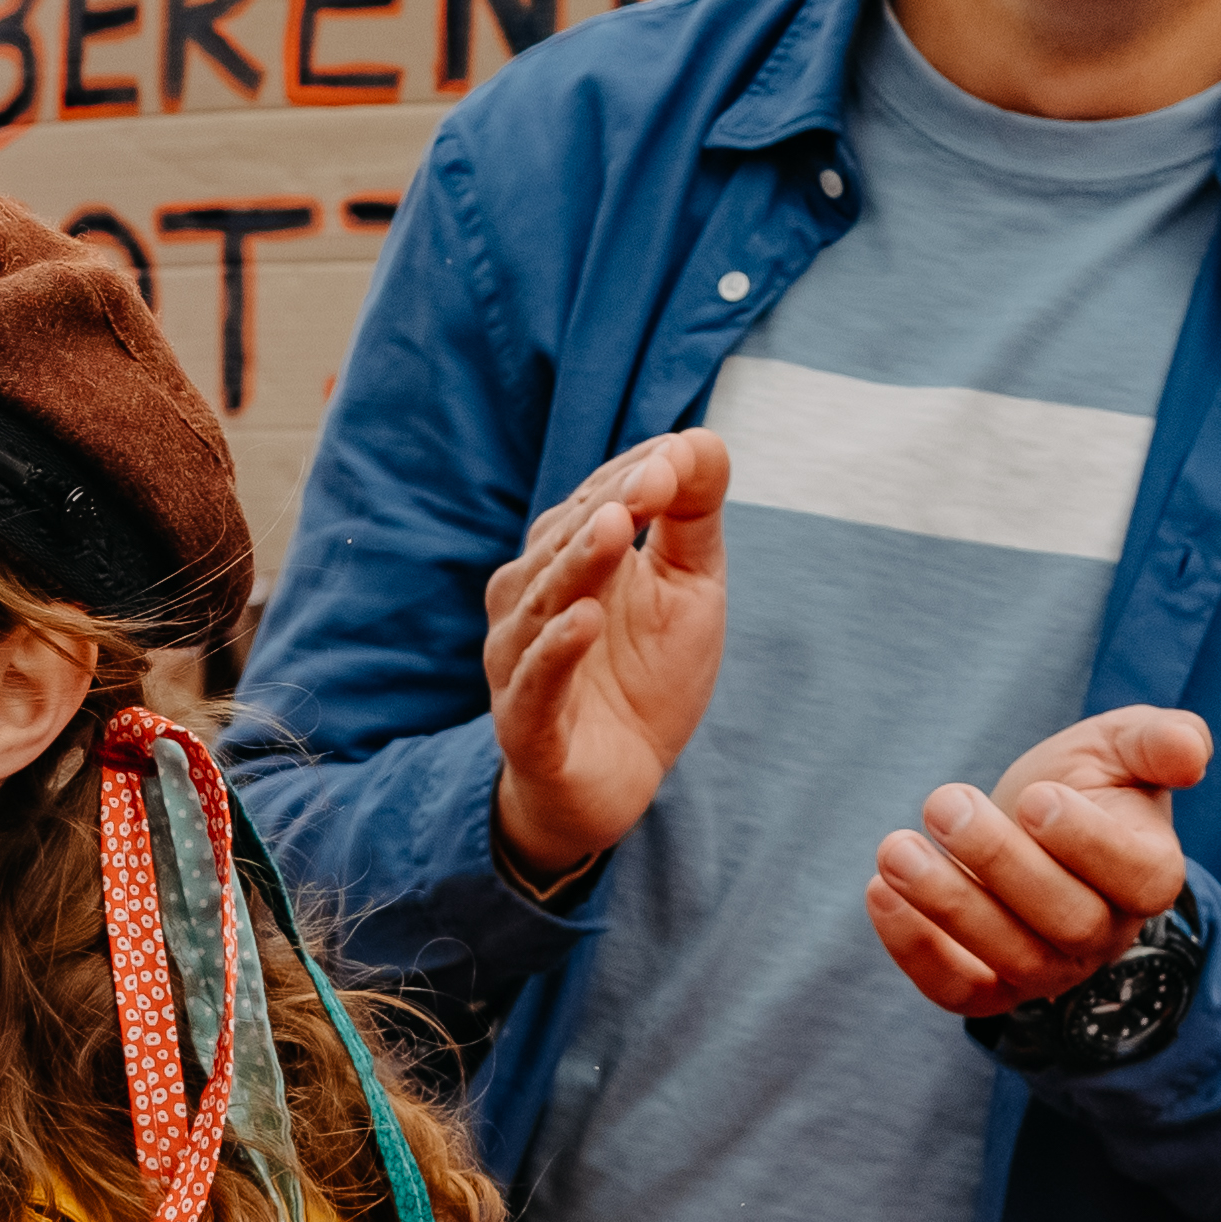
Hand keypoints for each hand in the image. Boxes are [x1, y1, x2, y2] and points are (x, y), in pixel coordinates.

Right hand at [481, 430, 732, 879]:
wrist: (619, 782)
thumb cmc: (646, 676)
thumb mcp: (688, 585)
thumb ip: (693, 513)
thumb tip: (698, 439)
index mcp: (564, 560)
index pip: (593, 501)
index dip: (635, 478)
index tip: (679, 458)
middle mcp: (529, 603)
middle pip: (562, 543)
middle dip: (608, 508)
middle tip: (654, 481)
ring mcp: (521, 664)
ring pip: (543, 604)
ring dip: (577, 565)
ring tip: (613, 528)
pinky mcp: (527, 726)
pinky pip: (536, 683)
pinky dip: (555, 651)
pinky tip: (583, 621)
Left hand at [868, 706, 1208, 1016]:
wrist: (1031, 824)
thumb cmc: (1087, 784)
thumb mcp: (1121, 747)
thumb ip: (1159, 741)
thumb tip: (1189, 752)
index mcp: (1149, 872)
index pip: (1138, 877)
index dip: (1088, 843)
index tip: (1034, 798)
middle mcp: (1105, 932)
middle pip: (1067, 920)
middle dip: (999, 862)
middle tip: (942, 803)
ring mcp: (1050, 967)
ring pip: (1009, 957)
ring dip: (946, 903)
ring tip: (895, 848)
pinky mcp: (992, 987)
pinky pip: (959, 990)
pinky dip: (915, 950)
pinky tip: (880, 892)